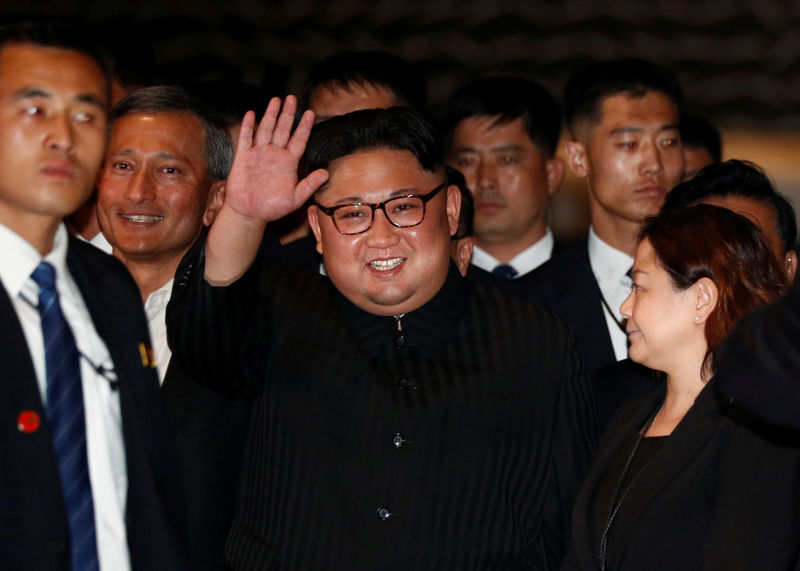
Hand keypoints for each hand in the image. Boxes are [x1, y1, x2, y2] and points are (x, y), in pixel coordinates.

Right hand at [224, 95, 328, 222]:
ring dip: (270, 114)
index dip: (304, 126)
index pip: (299, 140)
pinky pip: (246, 139)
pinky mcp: (243, 158)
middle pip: (283, 129)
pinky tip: (251, 114)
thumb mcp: (295, 198)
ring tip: (276, 100)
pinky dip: (248, 127)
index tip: (310, 113)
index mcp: (288, 163)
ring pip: (266, 129)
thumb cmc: (273, 208)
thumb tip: (326, 173)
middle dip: (287, 114)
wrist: (250, 214)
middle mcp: (274, 155)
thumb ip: (309, 185)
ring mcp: (258, 154)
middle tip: (292, 98)